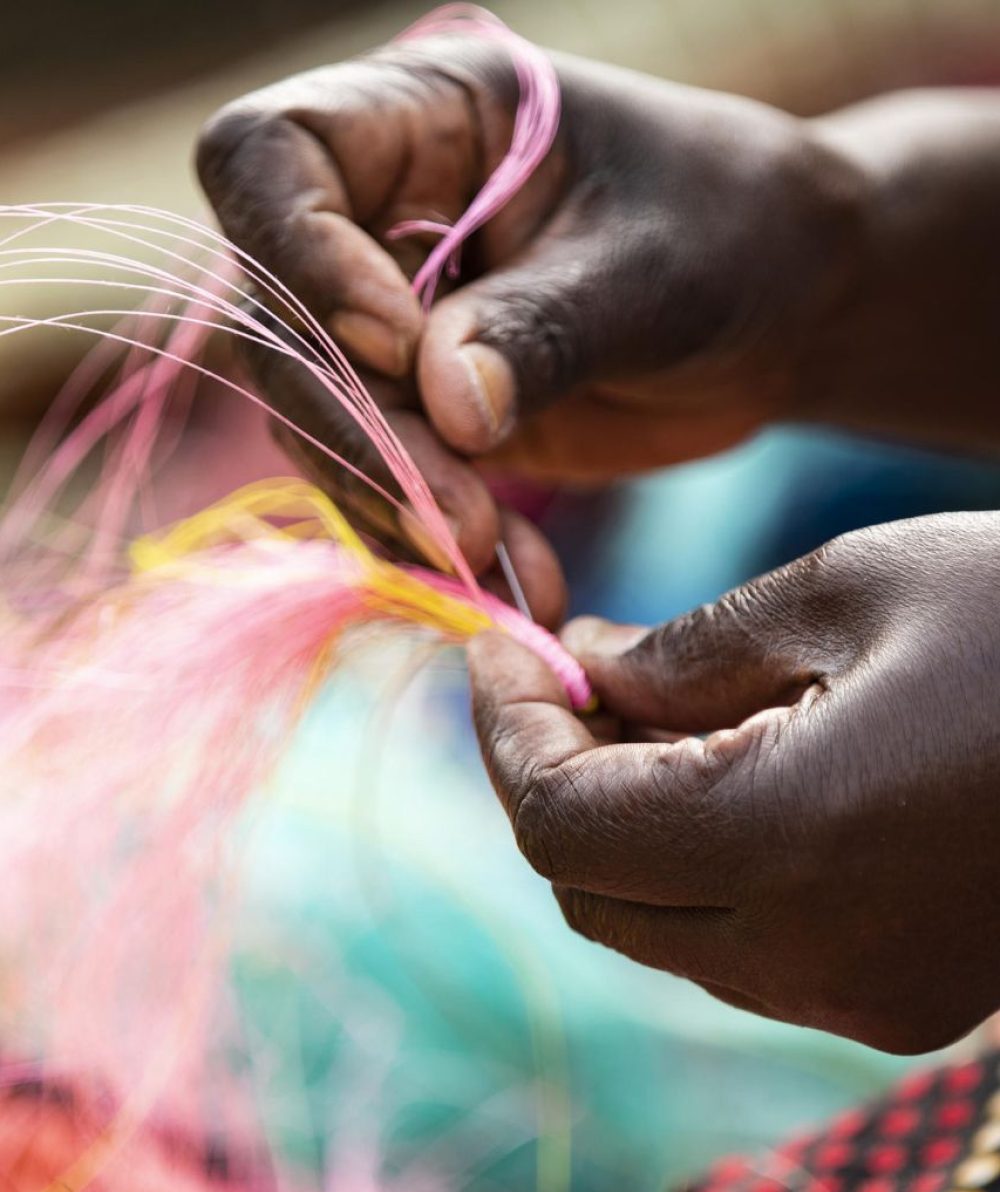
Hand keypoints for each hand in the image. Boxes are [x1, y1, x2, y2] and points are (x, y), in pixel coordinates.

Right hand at [196, 37, 858, 620]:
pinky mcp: (420, 418)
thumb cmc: (731, 232)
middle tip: (457, 520)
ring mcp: (389, 326)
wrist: (782, 310)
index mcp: (419, 117)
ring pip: (317, 423)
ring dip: (392, 507)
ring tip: (493, 565)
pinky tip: (512, 582)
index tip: (398, 343)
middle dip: (359, 432)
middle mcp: (375, 218)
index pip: (268, 156)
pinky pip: (381, 487)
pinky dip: (433, 545)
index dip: (299, 254)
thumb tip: (444, 406)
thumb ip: (543, 326)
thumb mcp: (650, 267)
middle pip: (277, 322)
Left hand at [469, 512, 999, 1054]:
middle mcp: (809, 955)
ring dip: (626, 829)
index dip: (507, 736)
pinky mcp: (900, 1006)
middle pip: (592, 894)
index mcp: (787, 840)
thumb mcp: (852, 589)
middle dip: (555, 783)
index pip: (558, 826)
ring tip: (649, 714)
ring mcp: (859, 999)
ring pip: (662, 931)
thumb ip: (687, 652)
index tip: (500, 653)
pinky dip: (703, 869)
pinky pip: (743, 952)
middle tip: (565, 678)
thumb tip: (581, 668)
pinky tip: (734, 775)